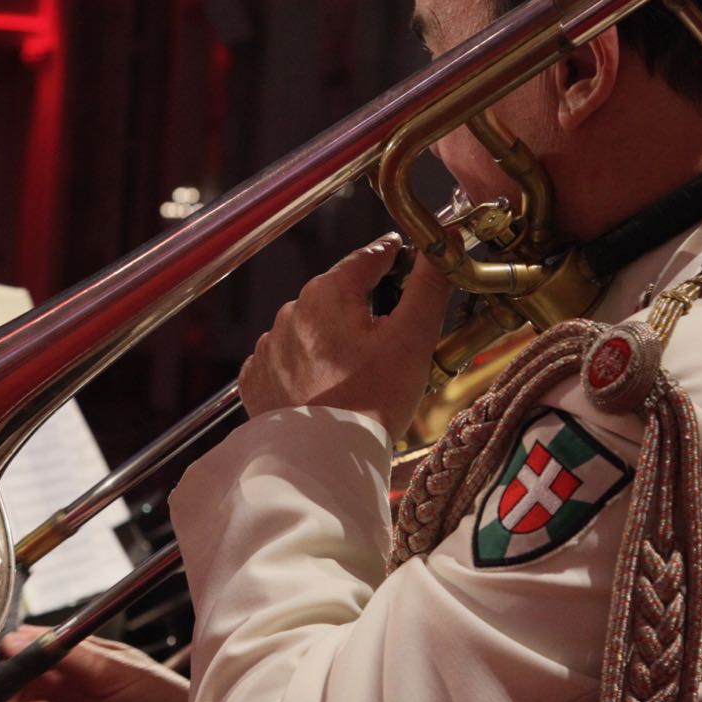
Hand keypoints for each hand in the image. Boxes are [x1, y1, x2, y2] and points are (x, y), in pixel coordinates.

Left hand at [238, 233, 451, 440]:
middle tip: (391, 335)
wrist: (323, 461)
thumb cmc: (372, 399)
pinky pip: (287, 359)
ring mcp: (270, 345)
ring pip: (312, 327)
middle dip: (364, 306)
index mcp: (328, 292)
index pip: (368, 257)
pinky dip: (306, 365)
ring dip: (333, 337)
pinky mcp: (258, 378)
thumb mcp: (412, 337)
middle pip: (339, 294)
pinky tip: (325, 385)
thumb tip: (443, 241)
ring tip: (359, 371)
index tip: (408, 263)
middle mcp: (291, 310)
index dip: (394, 257)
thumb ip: (428, 284)